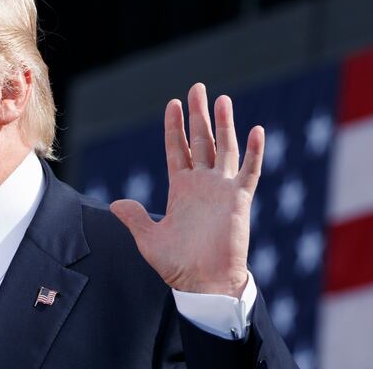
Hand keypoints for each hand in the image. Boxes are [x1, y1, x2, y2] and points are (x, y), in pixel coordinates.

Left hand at [110, 83, 263, 296]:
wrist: (203, 283)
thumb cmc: (178, 265)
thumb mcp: (149, 239)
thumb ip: (135, 218)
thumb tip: (116, 203)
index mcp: (181, 189)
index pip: (177, 149)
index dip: (174, 127)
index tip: (173, 104)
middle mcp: (202, 184)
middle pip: (200, 141)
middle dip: (198, 115)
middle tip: (197, 87)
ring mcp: (222, 190)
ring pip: (224, 149)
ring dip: (224, 124)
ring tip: (222, 99)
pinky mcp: (238, 201)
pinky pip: (249, 172)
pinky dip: (253, 152)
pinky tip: (256, 130)